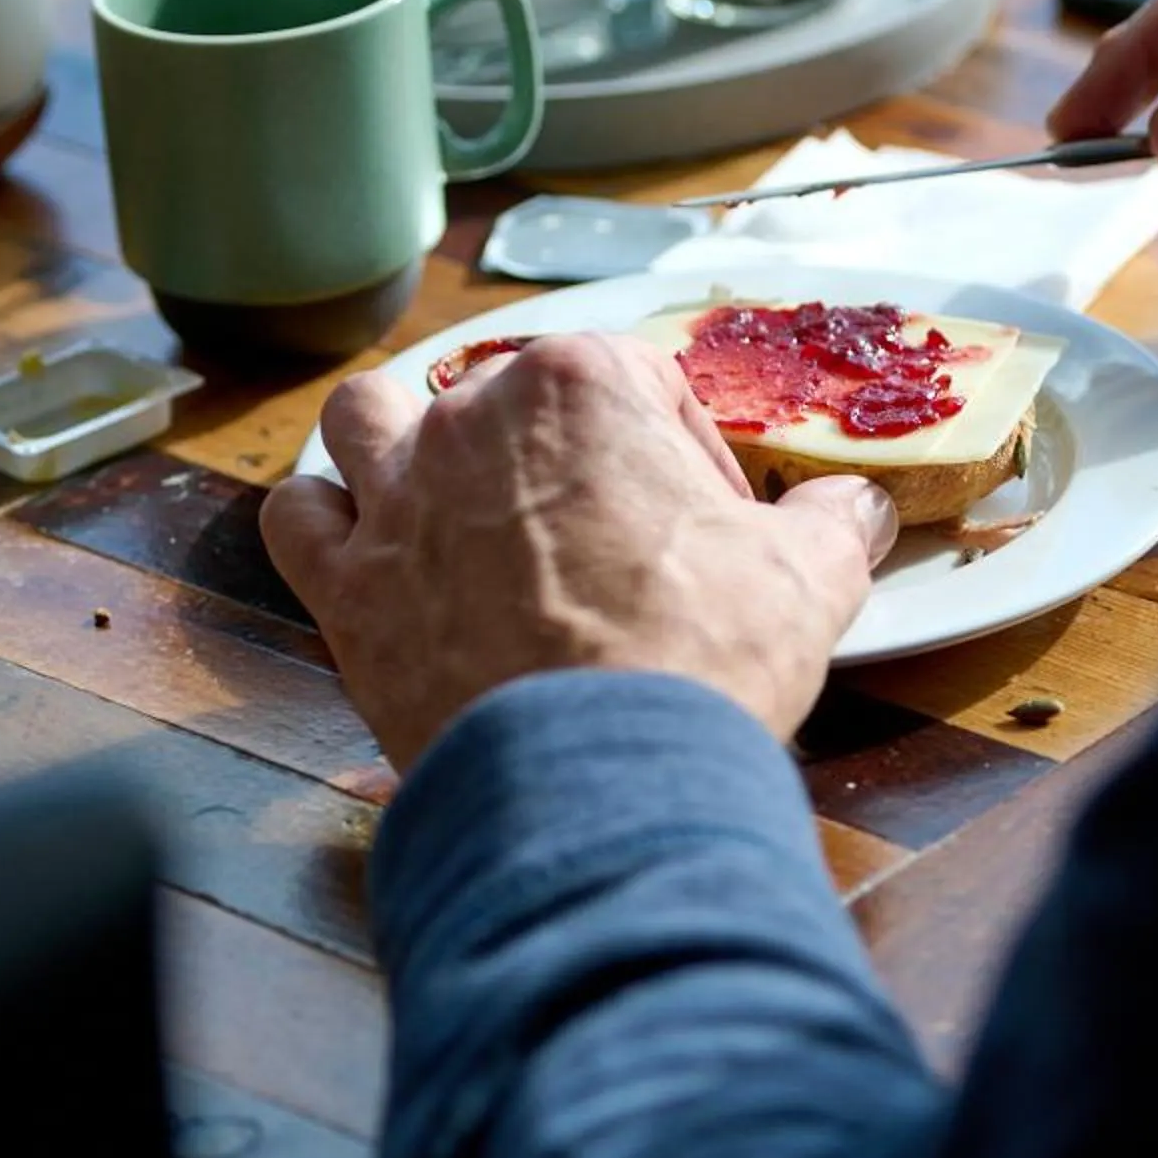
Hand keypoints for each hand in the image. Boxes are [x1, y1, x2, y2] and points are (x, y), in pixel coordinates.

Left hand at [261, 335, 898, 772]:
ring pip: (368, 417)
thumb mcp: (809, 578)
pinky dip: (325, 524)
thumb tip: (857, 506)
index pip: (637, 382)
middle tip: (607, 536)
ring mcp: (396, 499)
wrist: (601, 776)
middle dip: (558, 453)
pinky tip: (368, 555)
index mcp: (583, 386)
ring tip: (452, 497)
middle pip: (510, 397)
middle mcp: (473, 419)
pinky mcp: (346, 588)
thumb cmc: (700, 658)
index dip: (681, 455)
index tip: (704, 527)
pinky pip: (300, 519)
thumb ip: (832, 523)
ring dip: (400, 440)